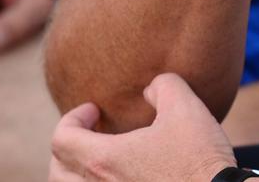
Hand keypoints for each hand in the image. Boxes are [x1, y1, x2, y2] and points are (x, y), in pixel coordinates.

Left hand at [50, 73, 235, 181]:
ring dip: (79, 173)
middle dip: (69, 148)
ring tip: (104, 159)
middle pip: (58, 172)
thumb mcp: (185, 108)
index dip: (73, 118)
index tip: (95, 110)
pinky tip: (124, 178)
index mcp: (104, 161)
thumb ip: (163, 86)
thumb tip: (152, 87)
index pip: (61, 139)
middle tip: (92, 133)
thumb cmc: (200, 160)